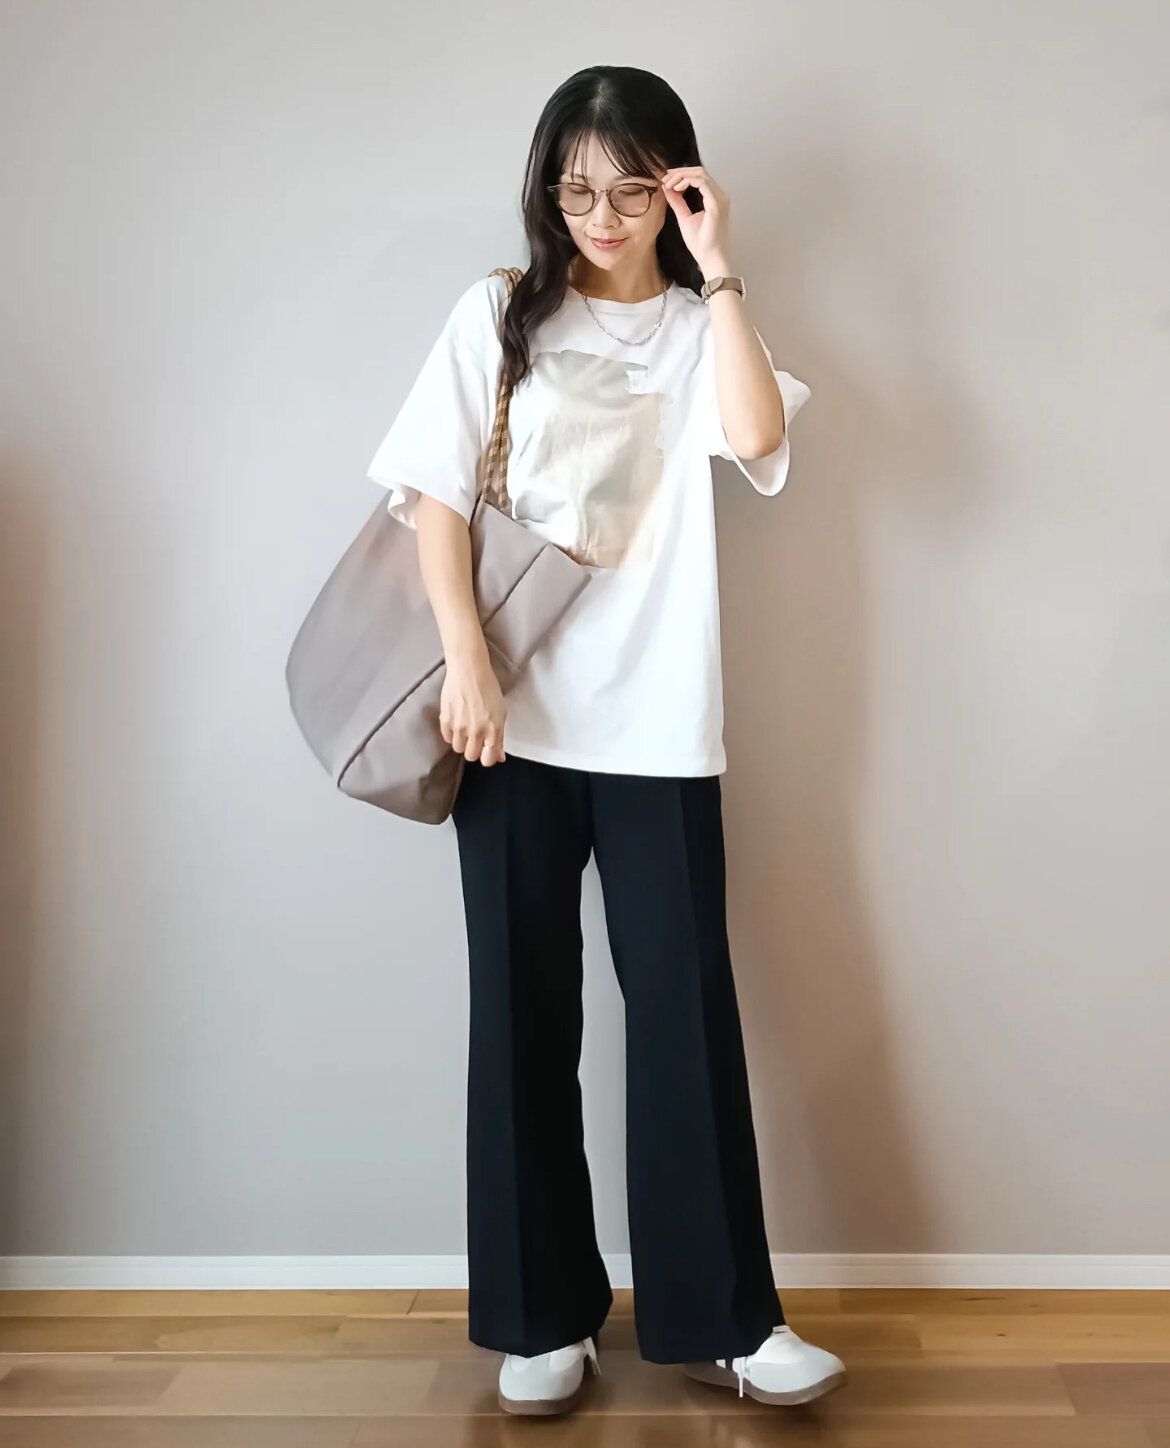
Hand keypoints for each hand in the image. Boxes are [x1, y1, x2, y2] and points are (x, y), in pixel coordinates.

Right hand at [440, 649, 507, 765]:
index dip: (488, 757)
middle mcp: (476, 731)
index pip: (488, 759)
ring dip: (462, 742)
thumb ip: (500, 737)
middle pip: (471, 756)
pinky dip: (451, 733)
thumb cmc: (488, 687)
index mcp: (493, 729)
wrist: (468, 669)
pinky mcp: (445, 719)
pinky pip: (447, 737)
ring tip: (465, 728)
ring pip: (458, 748)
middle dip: (474, 749)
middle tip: (476, 738)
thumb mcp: (500, 711)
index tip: (487, 751)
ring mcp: (459, 726)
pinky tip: (457, 722)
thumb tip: (500, 757)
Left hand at [660, 164, 731, 273]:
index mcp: (714, 198)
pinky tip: (677, 189)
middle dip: (680, 172)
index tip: (667, 179)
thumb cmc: (701, 243)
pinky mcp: (716, 204)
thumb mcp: (684, 217)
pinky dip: (687, 181)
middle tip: (665, 178)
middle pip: (700, 171)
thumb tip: (667, 187)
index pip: (699, 177)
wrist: (710, 258)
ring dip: (682, 175)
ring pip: (700, 173)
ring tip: (669, 184)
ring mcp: (720, 198)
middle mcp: (719, 195)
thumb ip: (677, 202)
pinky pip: (702, 182)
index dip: (682, 174)